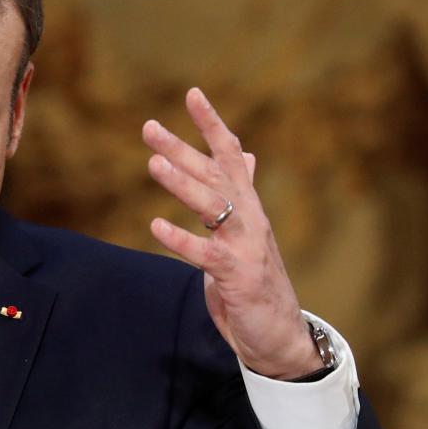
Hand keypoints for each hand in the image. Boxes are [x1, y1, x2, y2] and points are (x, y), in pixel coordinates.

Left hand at [144, 88, 316, 379]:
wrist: (279, 335)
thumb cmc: (256, 282)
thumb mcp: (247, 231)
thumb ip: (241, 193)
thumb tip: (245, 154)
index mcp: (247, 206)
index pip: (230, 155)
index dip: (212, 124)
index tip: (193, 93)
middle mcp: (249, 218)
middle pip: (213, 174)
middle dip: (181, 148)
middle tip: (148, 126)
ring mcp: (246, 246)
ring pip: (212, 206)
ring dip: (181, 183)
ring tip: (152, 163)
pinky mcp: (238, 275)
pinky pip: (206, 254)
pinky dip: (181, 240)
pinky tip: (155, 226)